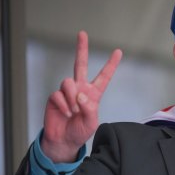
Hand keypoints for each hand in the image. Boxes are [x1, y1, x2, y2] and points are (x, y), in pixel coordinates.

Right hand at [41, 31, 122, 162]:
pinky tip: (65, 114)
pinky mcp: (55, 97)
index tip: (118, 51)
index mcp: (93, 93)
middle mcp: (80, 89)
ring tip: (73, 111)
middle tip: (83, 33)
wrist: (64, 140)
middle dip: (81, 48)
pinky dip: (64, 105)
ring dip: (72, 97)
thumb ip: (89, 108)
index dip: (111, 65)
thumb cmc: (80, 131)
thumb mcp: (92, 121)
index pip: (104, 76)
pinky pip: (58, 95)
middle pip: (80, 64)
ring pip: (68, 82)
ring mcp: (67, 92)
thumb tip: (80, 95)